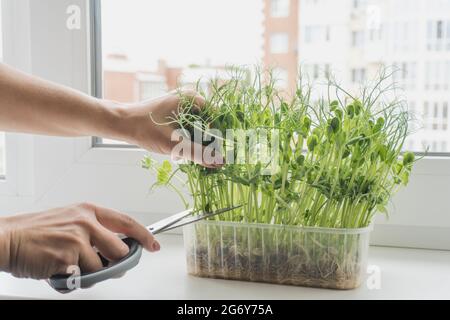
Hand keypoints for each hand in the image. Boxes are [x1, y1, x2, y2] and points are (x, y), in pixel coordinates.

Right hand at [0, 203, 159, 278]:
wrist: (7, 238)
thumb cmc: (37, 232)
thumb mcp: (70, 221)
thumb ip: (94, 231)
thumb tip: (118, 250)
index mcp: (89, 211)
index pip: (127, 222)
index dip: (143, 236)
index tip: (153, 245)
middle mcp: (86, 222)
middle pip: (120, 251)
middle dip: (115, 264)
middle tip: (104, 267)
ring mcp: (77, 239)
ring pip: (101, 268)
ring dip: (89, 273)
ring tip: (69, 264)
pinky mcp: (68, 257)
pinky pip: (83, 277)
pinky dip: (73, 279)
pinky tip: (59, 269)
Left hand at [115, 90, 222, 167]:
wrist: (121, 124)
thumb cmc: (144, 129)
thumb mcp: (174, 143)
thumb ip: (199, 153)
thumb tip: (220, 162)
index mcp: (193, 98)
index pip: (218, 119)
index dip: (219, 137)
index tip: (216, 154)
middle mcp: (190, 99)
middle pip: (209, 124)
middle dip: (206, 142)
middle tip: (198, 157)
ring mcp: (183, 106)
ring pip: (200, 128)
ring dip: (196, 143)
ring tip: (185, 155)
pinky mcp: (176, 114)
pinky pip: (190, 128)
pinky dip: (188, 141)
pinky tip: (179, 151)